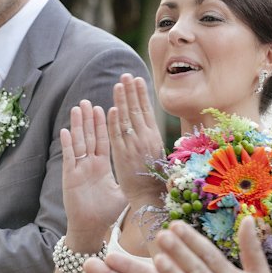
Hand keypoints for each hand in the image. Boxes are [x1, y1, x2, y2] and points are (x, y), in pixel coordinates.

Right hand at [60, 101, 125, 243]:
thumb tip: (145, 174)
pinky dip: (67, 144)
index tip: (107, 107)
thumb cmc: (105, 213)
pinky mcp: (70, 177)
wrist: (90, 228)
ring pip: (78, 142)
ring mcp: (79, 169)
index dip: (105, 125)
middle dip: (89, 119)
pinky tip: (65, 131)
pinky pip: (69, 158)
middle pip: (89, 137)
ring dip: (77, 125)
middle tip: (88, 101)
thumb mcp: (120, 193)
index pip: (104, 140)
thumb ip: (128, 181)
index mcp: (102, 166)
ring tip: (77, 108)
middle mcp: (90, 164)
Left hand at [107, 74, 164, 206]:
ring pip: (126, 119)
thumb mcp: (158, 154)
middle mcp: (145, 139)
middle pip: (137, 110)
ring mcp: (133, 146)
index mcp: (154, 137)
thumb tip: (149, 125)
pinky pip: (117, 136)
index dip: (141, 94)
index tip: (137, 80)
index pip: (147, 111)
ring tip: (119, 84)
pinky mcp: (122, 156)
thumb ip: (151, 138)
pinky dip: (115, 122)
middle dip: (131, 91)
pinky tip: (113, 108)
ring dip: (122, 100)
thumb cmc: (155, 178)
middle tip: (126, 75)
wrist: (150, 197)